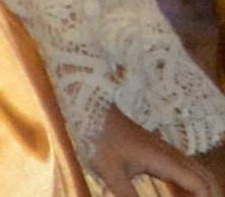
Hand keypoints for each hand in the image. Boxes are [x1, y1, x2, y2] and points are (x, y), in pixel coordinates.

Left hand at [90, 105, 219, 196]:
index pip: (201, 186)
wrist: (91, 110)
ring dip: (197, 193)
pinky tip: (175, 196)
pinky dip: (186, 188)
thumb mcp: (111, 173)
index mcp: (165, 160)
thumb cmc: (99, 139)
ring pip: (196, 174)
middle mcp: (171, 155)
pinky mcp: (158, 151)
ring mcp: (166, 151)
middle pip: (206, 179)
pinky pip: (183, 171)